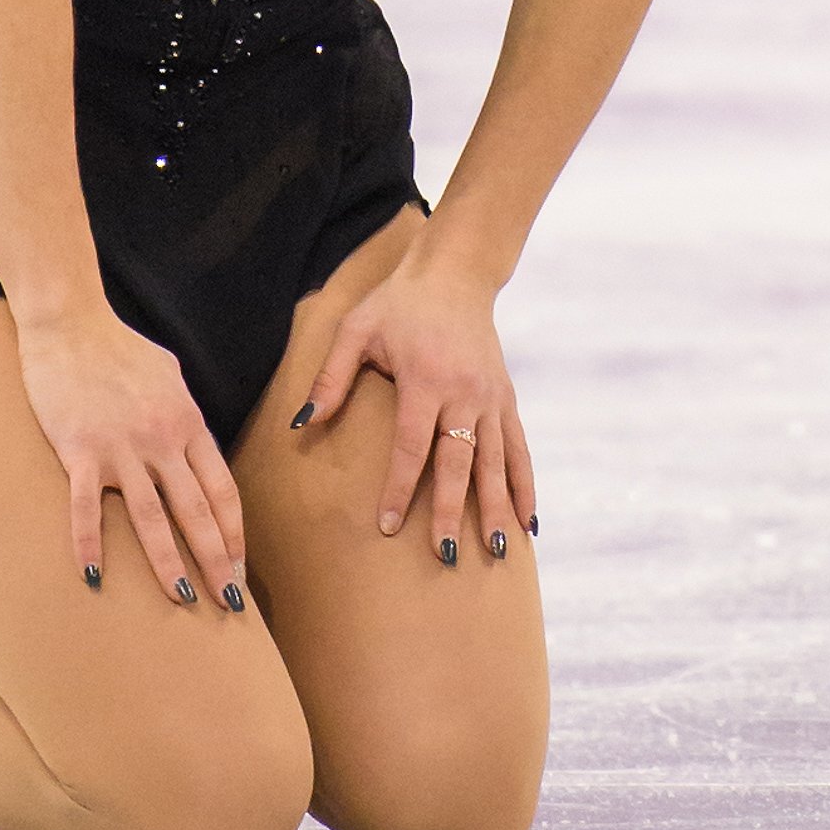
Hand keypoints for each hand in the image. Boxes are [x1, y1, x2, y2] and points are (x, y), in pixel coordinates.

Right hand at [17, 301, 245, 608]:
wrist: (70, 323)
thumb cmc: (119, 348)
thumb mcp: (169, 376)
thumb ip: (184, 415)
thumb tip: (193, 444)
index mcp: (188, 423)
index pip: (221, 490)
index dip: (233, 532)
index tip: (239, 567)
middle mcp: (162, 440)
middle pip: (196, 511)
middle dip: (216, 560)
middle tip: (229, 603)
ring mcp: (121, 448)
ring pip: (152, 518)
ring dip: (170, 563)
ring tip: (185, 600)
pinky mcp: (80, 450)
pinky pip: (88, 508)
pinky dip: (90, 545)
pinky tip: (93, 579)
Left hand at [290, 238, 536, 560]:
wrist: (455, 274)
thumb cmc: (397, 304)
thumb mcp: (356, 329)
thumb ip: (330, 377)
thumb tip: (302, 424)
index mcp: (426, 378)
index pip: (412, 445)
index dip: (400, 487)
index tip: (389, 526)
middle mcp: (465, 392)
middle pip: (460, 461)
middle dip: (453, 511)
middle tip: (446, 556)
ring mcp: (491, 397)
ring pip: (498, 462)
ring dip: (497, 507)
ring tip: (498, 552)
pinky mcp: (506, 398)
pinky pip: (519, 449)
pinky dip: (525, 485)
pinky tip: (527, 522)